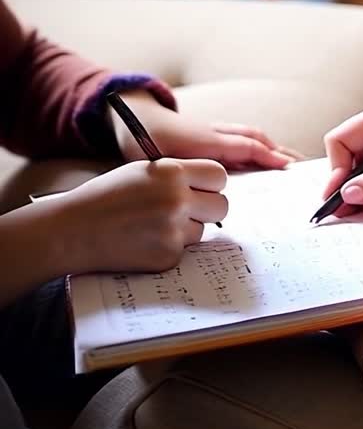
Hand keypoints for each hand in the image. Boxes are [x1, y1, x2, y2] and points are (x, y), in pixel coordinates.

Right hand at [52, 158, 227, 274]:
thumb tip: (210, 185)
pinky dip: (169, 247)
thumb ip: (178, 174)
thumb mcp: (144, 170)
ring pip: (202, 230)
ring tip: (154, 224)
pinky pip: (184, 251)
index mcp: (172, 172)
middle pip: (221, 205)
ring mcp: (173, 231)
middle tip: (188, 209)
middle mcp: (177, 200)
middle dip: (208, 208)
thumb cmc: (107, 196)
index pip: (219, 175)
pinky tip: (144, 241)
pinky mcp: (167, 257)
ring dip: (187, 229)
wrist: (74, 229)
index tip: (202, 188)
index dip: (211, 183)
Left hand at [110, 92, 302, 168]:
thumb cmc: (148, 144)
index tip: (288, 167)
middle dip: (280, 151)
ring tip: (292, 162)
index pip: (247, 145)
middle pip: (256, 138)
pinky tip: (267, 158)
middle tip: (302, 166)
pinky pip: (244, 138)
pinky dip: (261, 146)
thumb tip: (210, 196)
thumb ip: (188, 174)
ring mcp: (218, 132)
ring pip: (252, 136)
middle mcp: (218, 133)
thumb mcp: (166, 161)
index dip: (268, 156)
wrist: (138, 120)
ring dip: (274, 148)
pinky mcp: (215, 135)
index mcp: (209, 139)